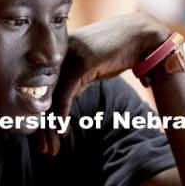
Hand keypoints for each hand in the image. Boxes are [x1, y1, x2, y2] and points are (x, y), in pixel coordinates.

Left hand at [39, 13, 168, 153]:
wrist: (142, 36)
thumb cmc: (120, 52)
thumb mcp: (93, 69)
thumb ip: (78, 81)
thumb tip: (66, 98)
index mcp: (61, 56)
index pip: (44, 91)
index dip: (42, 117)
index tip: (43, 139)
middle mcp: (61, 56)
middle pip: (44, 96)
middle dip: (42, 127)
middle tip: (44, 150)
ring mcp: (69, 57)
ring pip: (52, 98)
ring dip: (50, 126)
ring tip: (50, 147)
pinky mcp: (81, 63)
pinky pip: (66, 94)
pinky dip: (62, 114)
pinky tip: (61, 131)